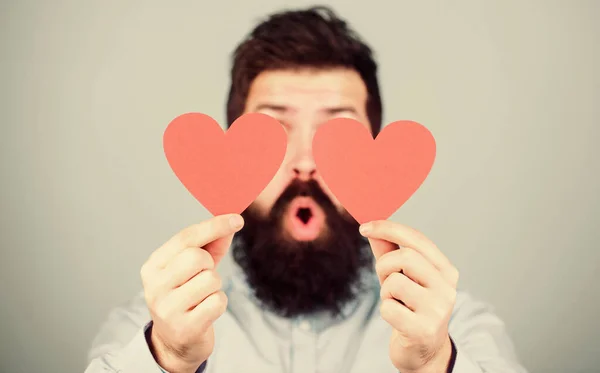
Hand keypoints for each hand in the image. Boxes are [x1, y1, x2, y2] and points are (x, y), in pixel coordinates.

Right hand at [140, 214, 243, 372]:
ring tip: (202, 297)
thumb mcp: (194, 268)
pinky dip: (218, 304)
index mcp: (153, 266)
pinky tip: (206, 311)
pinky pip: (217, 302)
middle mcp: (155, 286)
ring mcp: (167, 308)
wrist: (175, 343)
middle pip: (196, 257)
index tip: (237, 219)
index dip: (214, 226)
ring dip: (214, 287)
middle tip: (202, 276)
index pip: (185, 238)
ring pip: (210, 280)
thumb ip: (211, 244)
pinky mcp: (185, 327)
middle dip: (209, 265)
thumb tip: (231, 221)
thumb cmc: (186, 297)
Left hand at [359, 220, 458, 372]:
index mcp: (445, 270)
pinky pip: (388, 308)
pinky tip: (398, 319)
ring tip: (396, 302)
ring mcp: (438, 310)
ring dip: (385, 292)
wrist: (424, 352)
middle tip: (385, 280)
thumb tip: (371, 227)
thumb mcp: (401, 276)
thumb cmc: (411, 307)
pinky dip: (386, 311)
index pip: (417, 239)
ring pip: (395, 282)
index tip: (365, 227)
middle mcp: (447, 287)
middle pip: (405, 257)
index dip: (388, 228)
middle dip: (385, 265)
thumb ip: (388, 251)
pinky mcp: (423, 330)